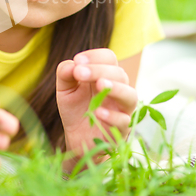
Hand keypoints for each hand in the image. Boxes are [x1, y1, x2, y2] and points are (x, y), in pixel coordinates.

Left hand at [56, 48, 137, 167]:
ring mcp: (122, 110)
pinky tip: (98, 112)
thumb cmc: (75, 108)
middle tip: (79, 72)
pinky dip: (112, 115)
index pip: (109, 58)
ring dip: (116, 88)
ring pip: (130, 95)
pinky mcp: (121, 130)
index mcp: (105, 75)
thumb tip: (72, 65)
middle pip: (119, 73)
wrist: (76, 138)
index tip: (77, 61)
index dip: (95, 56)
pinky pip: (124, 121)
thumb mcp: (65, 89)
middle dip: (99, 70)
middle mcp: (118, 89)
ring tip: (101, 84)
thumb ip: (65, 74)